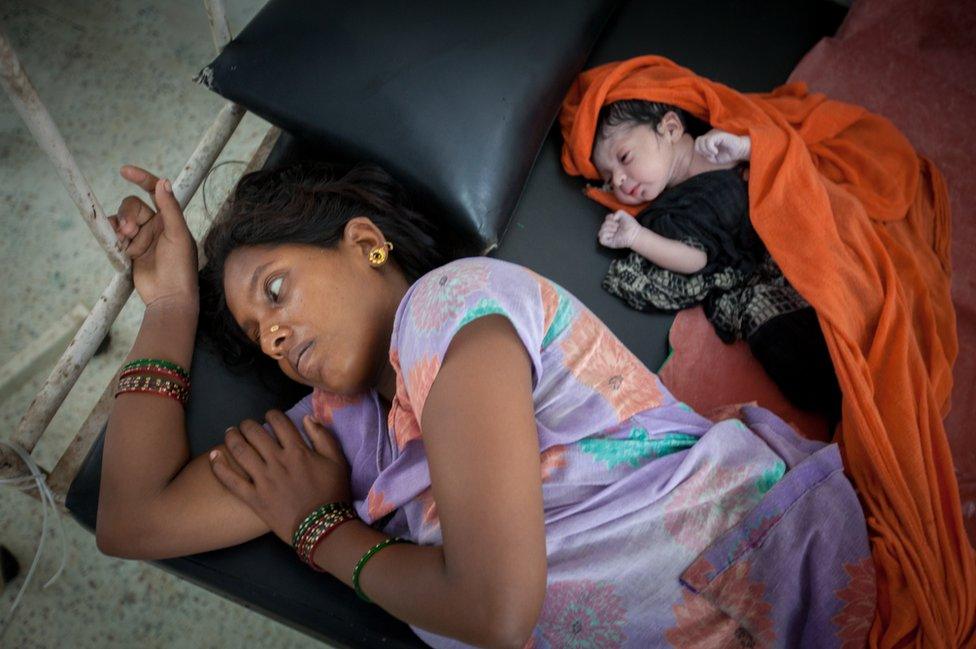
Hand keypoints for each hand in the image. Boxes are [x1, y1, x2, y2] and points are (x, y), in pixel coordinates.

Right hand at [110, 166, 197, 309]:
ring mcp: (142, 238)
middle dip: (127, 214)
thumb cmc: (180, 267)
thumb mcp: (178, 235)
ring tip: (123, 238)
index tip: (124, 170)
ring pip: (122, 220)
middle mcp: (156, 225)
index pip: (155, 192)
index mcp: (171, 218)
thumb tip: (163, 181)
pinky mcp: (130, 251)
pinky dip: (111, 235)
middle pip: (133, 206)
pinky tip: (116, 243)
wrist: (169, 296)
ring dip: (118, 225)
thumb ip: (170, 208)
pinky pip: (115, 236)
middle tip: (128, 231)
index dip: (142, 179)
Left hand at [209, 411, 351, 544]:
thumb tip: (307, 418)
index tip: (269, 415)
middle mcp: (276, 461)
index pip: (279, 423)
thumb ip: (323, 436)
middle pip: (255, 434)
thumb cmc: (333, 493)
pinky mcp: (253, 498)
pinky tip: (213, 456)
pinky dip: (219, 467)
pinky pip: (231, 480)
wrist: (322, 527)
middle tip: (245, 424)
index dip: (272, 414)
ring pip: (240, 451)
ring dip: (232, 437)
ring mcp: (262, 480)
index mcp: (297, 451)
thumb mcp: (337, 461)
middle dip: (248, 424)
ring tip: (229, 432)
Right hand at [598, 210, 641, 248]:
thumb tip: (612, 218)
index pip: (606, 219)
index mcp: (613, 224)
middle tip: (618, 227)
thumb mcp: (625, 214)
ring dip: (609, 229)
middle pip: (603, 224)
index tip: (617, 220)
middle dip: (611, 224)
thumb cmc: (631, 226)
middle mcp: (610, 230)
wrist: (634, 234)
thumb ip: (618, 212)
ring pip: (600, 232)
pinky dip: (606, 235)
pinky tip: (613, 235)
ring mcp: (609, 237)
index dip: (610, 218)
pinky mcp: (608, 243)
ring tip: (616, 231)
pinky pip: (601, 239)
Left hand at [694, 129, 750, 163]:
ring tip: (714, 153)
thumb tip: (703, 153)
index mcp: (708, 139)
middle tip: (710, 155)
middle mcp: (710, 135)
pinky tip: (716, 152)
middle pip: (698, 141)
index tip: (709, 156)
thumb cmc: (728, 154)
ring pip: (702, 141)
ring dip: (706, 150)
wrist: (739, 151)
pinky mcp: (719, 135)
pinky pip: (709, 141)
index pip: (697, 144)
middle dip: (702, 151)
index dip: (700, 151)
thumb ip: (706, 156)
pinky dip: (710, 149)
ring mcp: (714, 134)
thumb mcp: (714, 158)